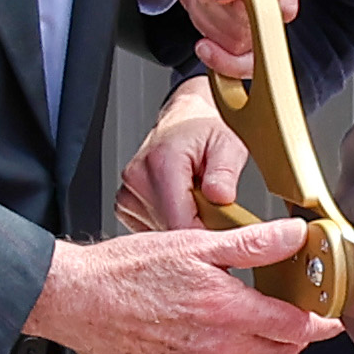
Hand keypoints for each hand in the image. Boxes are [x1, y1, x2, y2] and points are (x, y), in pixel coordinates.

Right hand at [27, 214, 328, 353]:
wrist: (77, 299)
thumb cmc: (124, 270)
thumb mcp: (194, 242)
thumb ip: (251, 244)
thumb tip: (292, 236)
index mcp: (224, 309)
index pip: (292, 326)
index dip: (317, 322)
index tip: (327, 317)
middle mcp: (213, 346)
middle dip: (296, 338)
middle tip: (299, 322)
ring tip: (271, 340)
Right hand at [116, 80, 240, 235]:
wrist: (185, 118)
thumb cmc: (204, 130)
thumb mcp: (228, 144)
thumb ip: (225, 171)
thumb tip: (221, 196)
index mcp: (161, 163)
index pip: (179, 222)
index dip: (203, 235)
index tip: (220, 235)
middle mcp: (137, 177)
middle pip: (168, 230)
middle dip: (195, 229)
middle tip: (213, 213)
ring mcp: (128, 191)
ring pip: (158, 232)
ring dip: (181, 225)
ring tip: (195, 202)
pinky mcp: (125, 202)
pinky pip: (148, 227)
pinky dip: (168, 222)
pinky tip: (180, 204)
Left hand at [141, 0, 304, 72]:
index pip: (281, 3)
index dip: (252, 11)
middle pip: (256, 30)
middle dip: (217, 12)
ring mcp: (256, 7)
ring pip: (240, 44)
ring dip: (208, 20)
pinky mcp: (241, 24)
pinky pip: (234, 54)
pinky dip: (210, 42)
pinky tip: (199, 16)